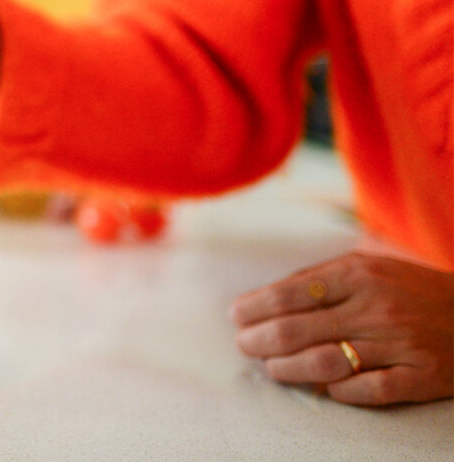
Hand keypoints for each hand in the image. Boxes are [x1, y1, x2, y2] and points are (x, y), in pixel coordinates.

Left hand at [229, 252, 453, 404]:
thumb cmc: (412, 290)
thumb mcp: (369, 267)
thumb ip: (320, 278)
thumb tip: (266, 296)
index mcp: (359, 275)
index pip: (287, 294)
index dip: (253, 308)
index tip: (237, 318)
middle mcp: (376, 308)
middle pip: (296, 330)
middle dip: (258, 342)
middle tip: (245, 346)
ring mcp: (399, 343)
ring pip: (324, 362)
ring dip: (288, 369)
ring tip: (273, 368)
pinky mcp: (421, 375)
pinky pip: (369, 390)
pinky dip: (340, 392)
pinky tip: (326, 389)